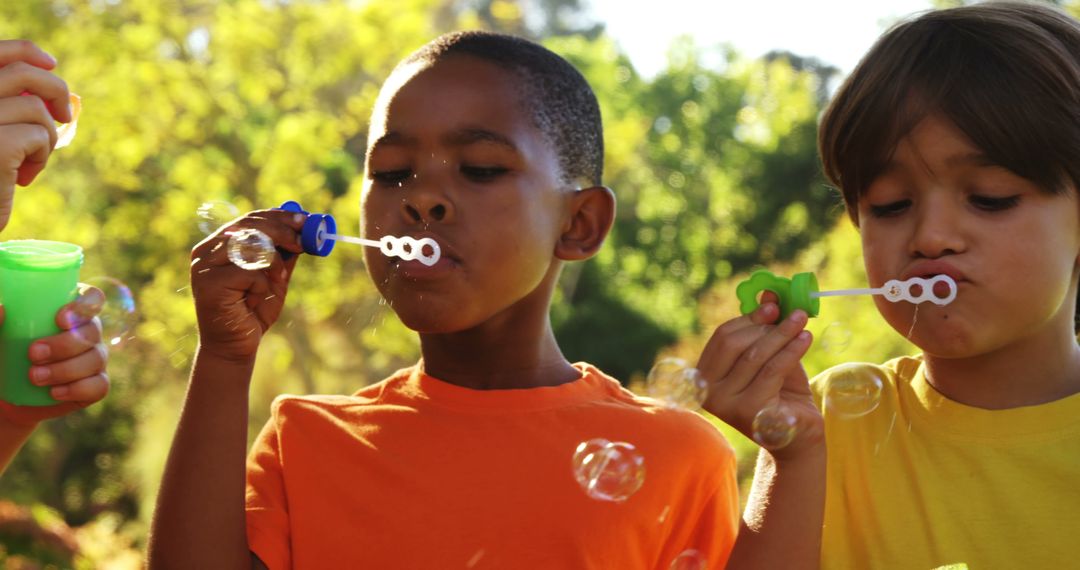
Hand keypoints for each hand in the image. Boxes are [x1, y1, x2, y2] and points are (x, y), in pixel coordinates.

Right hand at [0, 39, 72, 230]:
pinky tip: (24, 179)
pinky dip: (41, 157)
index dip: (27, 52)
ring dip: (45, 136)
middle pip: (23, 74)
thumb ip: (10, 107)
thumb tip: (54, 87)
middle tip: (65, 116)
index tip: (52, 64)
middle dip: (55, 90)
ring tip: (30, 162)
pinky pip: (39, 137)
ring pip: (35, 109)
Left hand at [0, 284, 108, 426]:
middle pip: (92, 330)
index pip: (92, 298)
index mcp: (68, 312)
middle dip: (66, 344)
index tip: (60, 319)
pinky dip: (78, 389)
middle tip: (33, 353)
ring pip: (96, 359)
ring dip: (66, 369)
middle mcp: (86, 333)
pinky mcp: (93, 386)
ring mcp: (93, 360)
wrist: (3, 395)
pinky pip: (99, 386)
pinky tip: (55, 392)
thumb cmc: (0, 357)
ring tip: (34, 377)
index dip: (85, 305)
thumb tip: (1, 309)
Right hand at [190, 210, 305, 362]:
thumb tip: (304, 230)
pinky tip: (253, 301)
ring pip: (249, 246)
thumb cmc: (253, 311)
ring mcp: (204, 266)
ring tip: (277, 280)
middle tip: (303, 241)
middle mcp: (206, 251)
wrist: (235, 346)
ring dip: (273, 263)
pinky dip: (261, 285)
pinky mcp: (208, 283)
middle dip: (282, 231)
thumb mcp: (275, 277)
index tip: (305, 219)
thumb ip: (283, 254)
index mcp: (219, 244)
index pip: (249, 219)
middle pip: (249, 226)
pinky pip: (248, 272)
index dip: (279, 217)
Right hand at [697, 294, 823, 458]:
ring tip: (802, 323)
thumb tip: (770, 292)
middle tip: (793, 313)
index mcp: (706, 376)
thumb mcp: (772, 356)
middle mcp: (709, 392)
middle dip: (766, 325)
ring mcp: (726, 405)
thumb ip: (766, 329)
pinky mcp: (749, 413)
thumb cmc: (781, 394)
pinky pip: (772, 371)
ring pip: (756, 356)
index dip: (748, 318)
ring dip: (782, 334)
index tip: (774, 305)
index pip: (722, 338)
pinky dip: (791, 350)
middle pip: (735, 345)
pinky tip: (805, 339)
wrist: (798, 436)